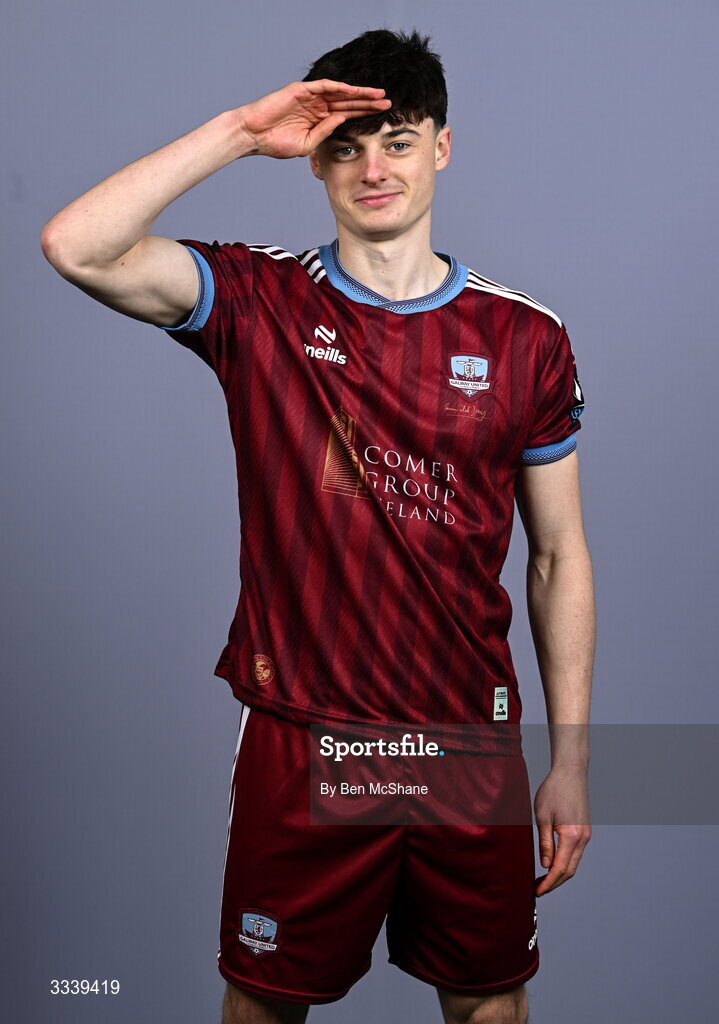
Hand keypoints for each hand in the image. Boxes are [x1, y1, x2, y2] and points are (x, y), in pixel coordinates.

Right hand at [235, 79, 391, 158]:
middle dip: (368, 103)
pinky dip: (338, 87)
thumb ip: (324, 132)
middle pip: (348, 102)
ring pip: (339, 92)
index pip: (347, 115)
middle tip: (389, 103)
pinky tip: (353, 90)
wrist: (254, 135)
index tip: (382, 118)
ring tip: (378, 95)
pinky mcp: (301, 90)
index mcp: (319, 120)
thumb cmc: (275, 143)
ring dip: (359, 93)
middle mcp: (317, 107)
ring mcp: (310, 97)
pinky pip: (323, 86)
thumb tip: (342, 121)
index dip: (364, 115)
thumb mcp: (306, 144)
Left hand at [533, 765, 590, 895]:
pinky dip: (565, 863)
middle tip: (537, 889)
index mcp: (572, 836)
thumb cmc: (554, 790)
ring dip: (560, 875)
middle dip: (554, 883)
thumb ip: (545, 842)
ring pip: (574, 864)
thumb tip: (545, 865)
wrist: (571, 772)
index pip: (560, 869)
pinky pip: (576, 854)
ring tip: (543, 880)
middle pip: (570, 871)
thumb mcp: (542, 816)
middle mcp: (583, 839)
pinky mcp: (585, 831)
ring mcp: (586, 835)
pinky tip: (552, 864)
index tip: (537, 891)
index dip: (548, 883)